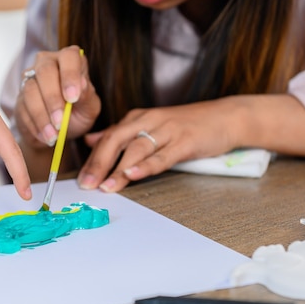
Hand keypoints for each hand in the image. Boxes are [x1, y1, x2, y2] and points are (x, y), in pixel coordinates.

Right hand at [14, 46, 100, 148]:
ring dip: (42, 115)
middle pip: (45, 71)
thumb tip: (82, 84)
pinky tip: (45, 136)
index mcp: (70, 60)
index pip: (69, 57)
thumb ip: (87, 96)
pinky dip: (35, 125)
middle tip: (60, 121)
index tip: (73, 98)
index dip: (70, 75)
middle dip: (53, 99)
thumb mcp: (89, 108)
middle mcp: (48, 63)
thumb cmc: (78, 113)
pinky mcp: (20, 96)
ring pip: (31, 90)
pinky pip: (22, 108)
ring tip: (53, 135)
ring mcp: (30, 78)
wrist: (59, 131)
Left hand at [76, 100, 239, 191]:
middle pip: (116, 141)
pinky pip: (162, 155)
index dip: (92, 159)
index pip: (107, 138)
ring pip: (136, 149)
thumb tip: (91, 141)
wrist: (224, 117)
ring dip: (118, 169)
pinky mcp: (185, 141)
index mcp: (137, 118)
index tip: (80, 179)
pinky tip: (133, 174)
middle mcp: (148, 120)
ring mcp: (167, 130)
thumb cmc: (185, 125)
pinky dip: (146, 165)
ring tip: (106, 186)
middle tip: (86, 184)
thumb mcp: (149, 125)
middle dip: (98, 164)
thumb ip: (120, 134)